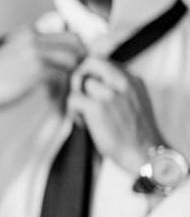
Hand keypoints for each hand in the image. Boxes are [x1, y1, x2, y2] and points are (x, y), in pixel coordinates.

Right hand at [0, 27, 85, 113]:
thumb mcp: (14, 51)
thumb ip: (35, 45)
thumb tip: (59, 46)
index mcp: (28, 31)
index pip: (69, 34)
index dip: (77, 50)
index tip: (77, 63)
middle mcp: (33, 38)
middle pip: (75, 43)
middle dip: (81, 58)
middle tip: (78, 74)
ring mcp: (36, 52)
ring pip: (73, 59)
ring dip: (75, 72)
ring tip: (69, 84)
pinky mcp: (37, 69)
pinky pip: (64, 74)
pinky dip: (66, 84)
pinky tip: (60, 92)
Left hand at [66, 57, 164, 174]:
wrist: (146, 154)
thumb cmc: (136, 134)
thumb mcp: (134, 102)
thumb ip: (118, 89)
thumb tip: (91, 82)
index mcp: (133, 80)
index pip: (104, 62)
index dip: (91, 73)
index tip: (88, 88)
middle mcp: (123, 82)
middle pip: (91, 62)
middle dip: (79, 75)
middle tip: (79, 94)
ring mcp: (110, 94)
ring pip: (80, 82)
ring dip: (76, 98)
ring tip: (83, 114)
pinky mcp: (98, 107)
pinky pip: (73, 99)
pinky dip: (72, 111)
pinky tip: (81, 122)